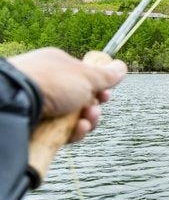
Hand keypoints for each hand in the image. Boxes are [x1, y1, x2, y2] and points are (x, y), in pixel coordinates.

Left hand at [8, 48, 126, 141]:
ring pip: (74, 119)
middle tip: (94, 110)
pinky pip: (63, 133)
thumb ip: (106, 75)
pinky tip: (77, 129)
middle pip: (81, 101)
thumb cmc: (52, 82)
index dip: (99, 88)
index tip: (106, 94)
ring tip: (87, 120)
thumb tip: (121, 67)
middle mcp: (49, 86)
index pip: (84, 78)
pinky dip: (75, 132)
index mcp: (58, 67)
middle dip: (94, 108)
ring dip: (88, 121)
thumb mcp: (86, 76)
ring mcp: (43, 107)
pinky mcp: (38, 127)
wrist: (17, 103)